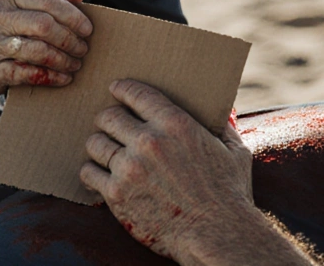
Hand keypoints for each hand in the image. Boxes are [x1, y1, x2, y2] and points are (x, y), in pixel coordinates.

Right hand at [0, 0, 91, 99]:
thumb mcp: (19, 10)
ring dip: (63, 60)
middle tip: (83, 49)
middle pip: (44, 25)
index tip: (87, 29)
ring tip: (75, 64)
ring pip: (38, 51)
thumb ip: (49, 0)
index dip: (72, 15)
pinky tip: (63, 78)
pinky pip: (28, 73)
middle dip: (69, 39)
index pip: (46, 0)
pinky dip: (51, 77)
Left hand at [80, 79, 254, 261]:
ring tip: (103, 149)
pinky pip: (89, 173)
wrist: (216, 235)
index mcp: (175, 124)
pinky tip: (98, 173)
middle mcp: (148, 142)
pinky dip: (91, 172)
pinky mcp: (117, 195)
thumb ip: (224, 127)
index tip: (115, 89)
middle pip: (108, 117)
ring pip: (95, 143)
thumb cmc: (229, 194)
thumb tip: (223, 111)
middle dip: (107, 118)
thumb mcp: (235, 152)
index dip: (122, 89)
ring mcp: (129, 168)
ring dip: (98, 145)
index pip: (136, 93)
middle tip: (109, 124)